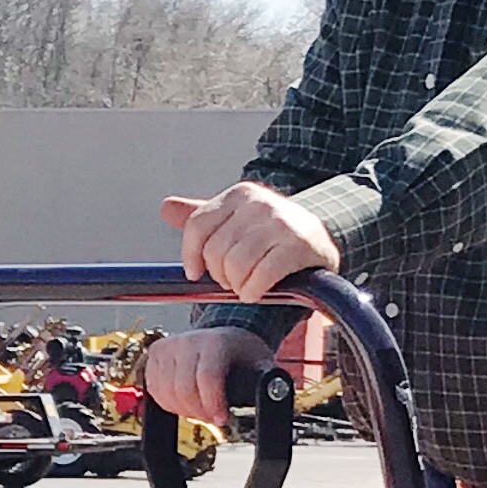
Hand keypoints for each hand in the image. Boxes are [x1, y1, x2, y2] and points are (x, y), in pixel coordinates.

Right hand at [142, 328, 274, 425]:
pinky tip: (184, 401)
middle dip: (198, 412)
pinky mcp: (154, 355)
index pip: (206, 377)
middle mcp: (188, 340)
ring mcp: (168, 346)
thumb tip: (272, 394)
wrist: (224, 336)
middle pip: (183, 389)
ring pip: (165, 393)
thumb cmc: (243, 354)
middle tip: (213, 416)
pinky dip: (168, 403)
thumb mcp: (262, 364)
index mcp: (216, 341)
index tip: (222, 418)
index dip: (212, 404)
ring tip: (200, 408)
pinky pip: (153, 389)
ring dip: (182, 409)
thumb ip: (267, 381)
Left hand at [162, 184, 340, 302]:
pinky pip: (261, 276)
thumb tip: (165, 207)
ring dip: (237, 285)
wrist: (321, 238)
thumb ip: (203, 218)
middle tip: (232, 280)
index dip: (190, 255)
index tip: (194, 273)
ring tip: (246, 285)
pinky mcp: (298, 244)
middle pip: (215, 250)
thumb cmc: (271, 235)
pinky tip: (256, 292)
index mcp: (239, 195)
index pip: (197, 225)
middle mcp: (259, 203)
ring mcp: (279, 222)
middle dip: (220, 274)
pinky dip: (253, 291)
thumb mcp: (236, 220)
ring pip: (235, 265)